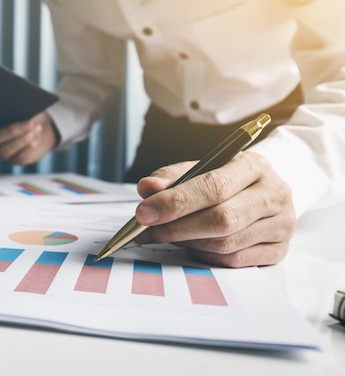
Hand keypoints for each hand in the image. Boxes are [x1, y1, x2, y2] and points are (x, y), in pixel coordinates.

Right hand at [0, 111, 56, 164]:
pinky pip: (20, 158)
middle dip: (12, 131)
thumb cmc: (28, 112)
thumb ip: (15, 106)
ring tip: (37, 128)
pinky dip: (30, 147)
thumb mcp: (23, 106)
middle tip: (29, 123)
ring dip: (23, 139)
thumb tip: (18, 106)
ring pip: (5, 150)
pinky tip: (38, 137)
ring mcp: (2, 152)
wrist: (42, 126)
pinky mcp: (15, 160)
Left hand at [132, 151, 295, 267]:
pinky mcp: (280, 249)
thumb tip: (147, 188)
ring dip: (188, 243)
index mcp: (253, 165)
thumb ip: (171, 177)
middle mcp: (274, 193)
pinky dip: (206, 255)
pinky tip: (192, 246)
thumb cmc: (226, 180)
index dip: (176, 202)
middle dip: (176, 227)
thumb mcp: (200, 168)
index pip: (213, 186)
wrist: (264, 191)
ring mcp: (281, 223)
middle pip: (221, 219)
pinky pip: (234, 260)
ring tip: (167, 235)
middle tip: (147, 231)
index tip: (144, 213)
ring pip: (225, 243)